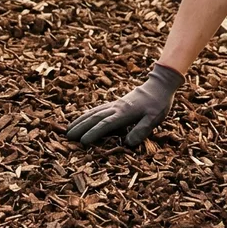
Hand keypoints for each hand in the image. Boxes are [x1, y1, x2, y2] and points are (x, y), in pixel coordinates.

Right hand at [66, 64, 183, 146]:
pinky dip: (86, 114)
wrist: (159, 84)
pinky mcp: (116, 103)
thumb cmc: (159, 103)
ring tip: (68, 129)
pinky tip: (82, 118)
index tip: (82, 142)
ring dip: (80, 120)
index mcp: (125, 113)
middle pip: (94, 118)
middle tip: (67, 137)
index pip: (105, 124)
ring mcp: (114, 105)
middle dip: (80, 127)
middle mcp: (116, 108)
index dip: (93, 133)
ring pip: (93, 113)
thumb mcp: (155, 118)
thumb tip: (128, 143)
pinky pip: (97, 109)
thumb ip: (141, 130)